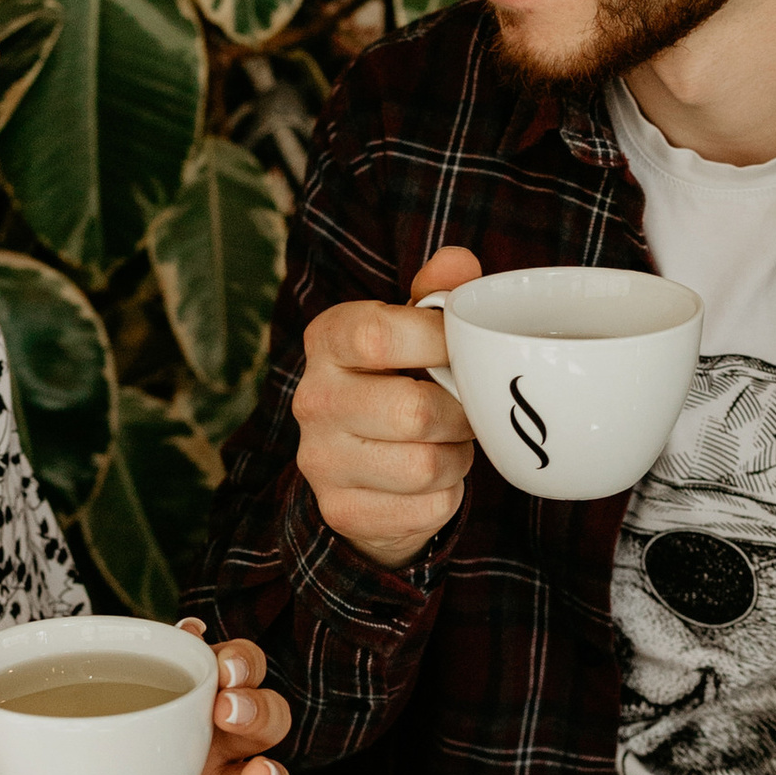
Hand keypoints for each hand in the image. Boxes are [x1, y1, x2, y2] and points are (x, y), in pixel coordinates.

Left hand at [0, 633, 293, 774]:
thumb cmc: (76, 742)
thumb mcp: (61, 706)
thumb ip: (34, 688)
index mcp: (190, 694)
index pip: (238, 664)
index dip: (241, 660)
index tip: (221, 664)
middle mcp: (213, 740)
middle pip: (268, 718)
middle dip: (258, 710)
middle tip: (227, 711)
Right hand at [292, 243, 480, 569]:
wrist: (357, 470)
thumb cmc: (396, 383)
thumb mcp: (411, 332)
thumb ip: (438, 294)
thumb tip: (459, 263)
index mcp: (327, 340)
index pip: (379, 334)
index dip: (437, 342)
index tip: (462, 350)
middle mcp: (313, 399)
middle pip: (414, 411)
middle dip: (459, 414)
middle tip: (463, 410)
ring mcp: (320, 460)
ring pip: (426, 466)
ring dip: (456, 458)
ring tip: (447, 443)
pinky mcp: (341, 511)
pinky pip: (427, 508)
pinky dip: (445, 497)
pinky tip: (431, 481)